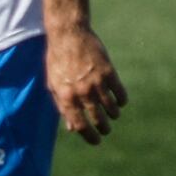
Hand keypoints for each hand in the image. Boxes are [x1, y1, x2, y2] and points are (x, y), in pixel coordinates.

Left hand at [50, 26, 127, 141]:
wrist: (68, 35)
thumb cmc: (57, 60)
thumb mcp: (54, 85)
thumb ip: (62, 106)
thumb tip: (71, 127)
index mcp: (66, 98)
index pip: (80, 126)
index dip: (90, 137)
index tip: (96, 141)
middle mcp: (82, 93)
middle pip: (98, 120)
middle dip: (104, 129)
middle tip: (106, 130)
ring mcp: (96, 83)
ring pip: (111, 109)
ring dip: (113, 115)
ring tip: (112, 115)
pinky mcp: (109, 73)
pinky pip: (120, 94)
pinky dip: (122, 101)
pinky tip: (120, 102)